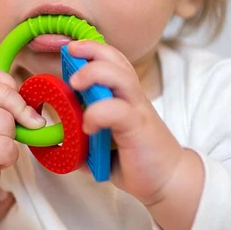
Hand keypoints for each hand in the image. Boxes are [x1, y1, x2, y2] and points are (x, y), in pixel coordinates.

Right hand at [0, 68, 43, 229]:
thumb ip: (4, 104)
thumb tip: (36, 116)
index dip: (12, 92)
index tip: (13, 109)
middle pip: (6, 96)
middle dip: (15, 115)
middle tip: (8, 131)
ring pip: (8, 123)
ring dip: (9, 140)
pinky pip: (8, 147)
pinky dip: (7, 158)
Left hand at [66, 40, 185, 206]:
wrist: (169, 180)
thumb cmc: (138, 160)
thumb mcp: (104, 147)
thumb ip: (85, 140)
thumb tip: (61, 144)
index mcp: (124, 96)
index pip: (112, 60)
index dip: (92, 49)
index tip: (71, 50)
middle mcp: (132, 97)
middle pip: (116, 59)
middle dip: (91, 49)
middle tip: (71, 52)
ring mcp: (137, 110)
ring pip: (121, 76)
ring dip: (94, 73)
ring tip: (74, 84)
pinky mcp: (139, 127)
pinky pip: (118, 110)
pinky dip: (98, 113)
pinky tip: (88, 126)